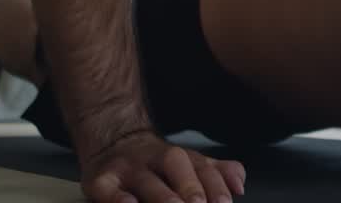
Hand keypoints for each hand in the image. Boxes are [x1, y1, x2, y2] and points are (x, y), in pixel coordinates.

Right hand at [81, 131, 245, 202]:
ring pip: (145, 178)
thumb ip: (216, 173)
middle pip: (174, 163)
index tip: (225, 202)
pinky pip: (108, 189)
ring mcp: (127, 169)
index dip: (215, 185)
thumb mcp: (189, 164)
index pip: (202, 166)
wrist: (111, 144)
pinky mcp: (100, 182)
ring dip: (161, 195)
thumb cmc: (156, 165)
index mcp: (179, 157)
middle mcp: (153, 158)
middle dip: (189, 185)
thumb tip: (240, 184)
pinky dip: (118, 199)